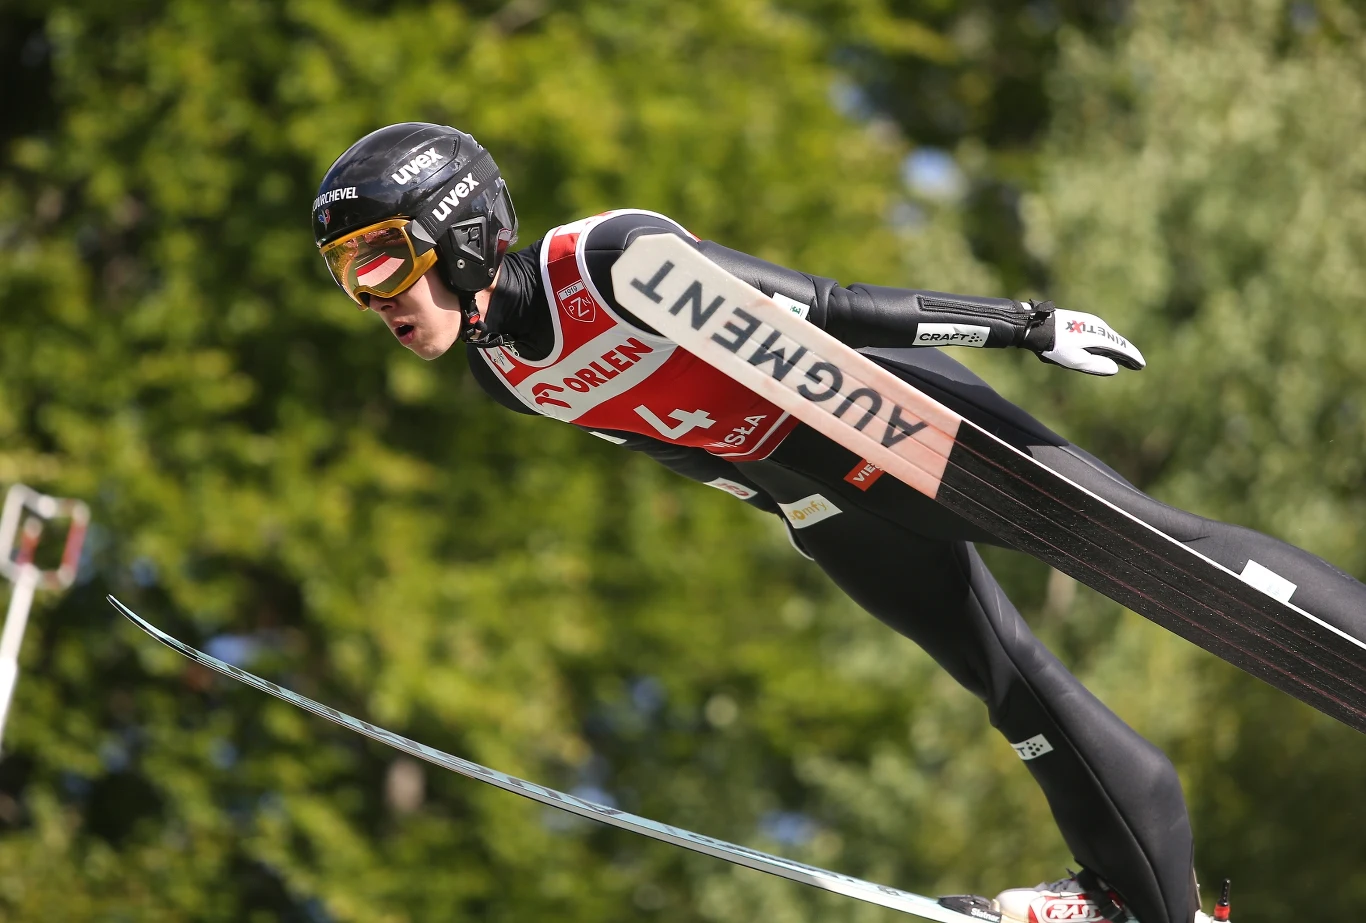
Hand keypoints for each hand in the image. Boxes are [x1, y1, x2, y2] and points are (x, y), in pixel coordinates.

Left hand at [1031, 304, 1145, 376]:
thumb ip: (1096, 365)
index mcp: (1100, 337)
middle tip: (1137, 365)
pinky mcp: (1083, 320)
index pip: (1122, 349)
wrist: (1038, 325)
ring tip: (1125, 359)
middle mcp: (1099, 327)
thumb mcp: (1075, 360)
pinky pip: (1102, 333)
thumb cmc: (1055, 345)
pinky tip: (1106, 348)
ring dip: (1118, 348)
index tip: (1141, 365)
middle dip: (1128, 354)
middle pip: (1118, 342)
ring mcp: (1091, 322)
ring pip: (1110, 337)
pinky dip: (1108, 342)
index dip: (1133, 358)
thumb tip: (1115, 368)